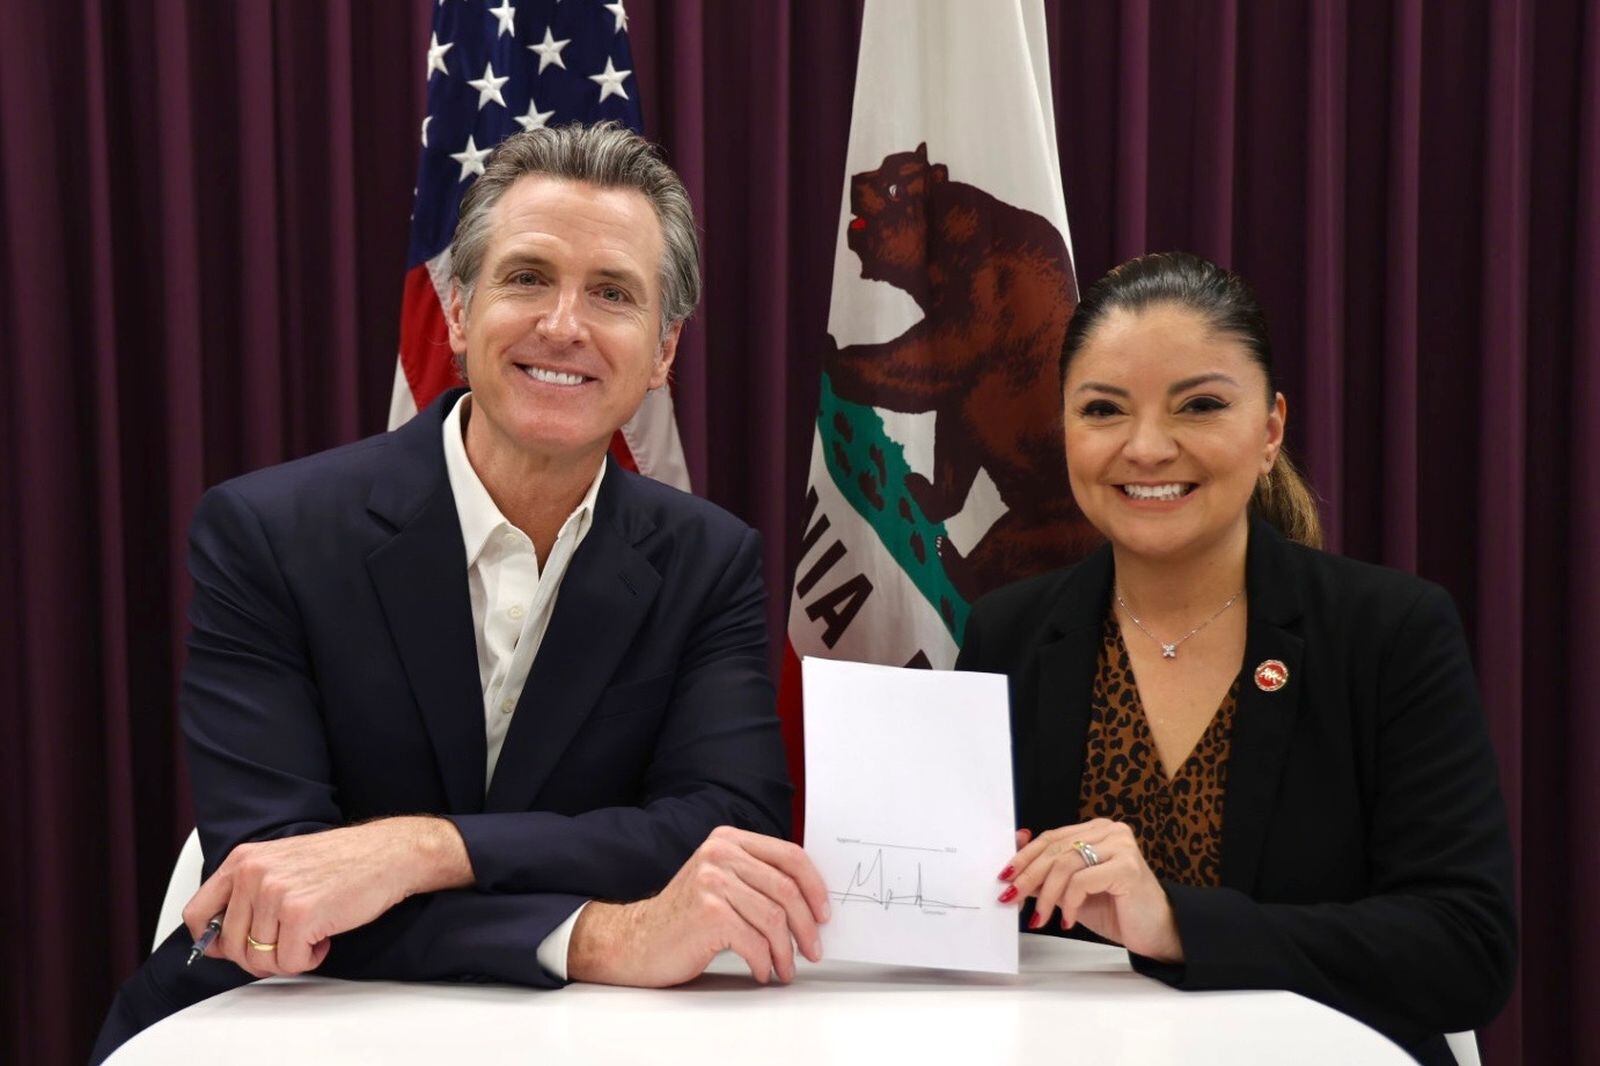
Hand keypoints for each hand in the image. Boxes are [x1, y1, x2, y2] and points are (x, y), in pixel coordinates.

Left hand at [182, 817, 472, 977]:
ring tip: (311, 934)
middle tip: (289, 941)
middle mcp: (253, 874)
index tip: (236, 945)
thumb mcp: (280, 864)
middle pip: (231, 947)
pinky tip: (324, 937)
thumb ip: (245, 894)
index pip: (196, 914)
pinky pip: (288, 963)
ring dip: (288, 957)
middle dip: (261, 955)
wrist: (388, 854)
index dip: (214, 941)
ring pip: (259, 960)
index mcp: (243, 859)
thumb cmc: (341, 862)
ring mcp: (275, 893)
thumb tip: (218, 943)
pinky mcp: (300, 914)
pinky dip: (309, 959)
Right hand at [568, 826, 830, 986]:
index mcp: (729, 840)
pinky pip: (754, 941)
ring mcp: (712, 881)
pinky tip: (763, 972)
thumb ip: (757, 878)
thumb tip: (811, 901)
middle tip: (813, 950)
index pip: (789, 855)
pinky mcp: (708, 912)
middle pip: (786, 889)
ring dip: (786, 951)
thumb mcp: (722, 882)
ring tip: (786, 968)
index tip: (825, 914)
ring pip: (774, 918)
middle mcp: (720, 853)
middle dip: (807, 926)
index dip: (815, 886)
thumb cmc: (686, 917)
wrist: (637, 941)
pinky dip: (765, 962)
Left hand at [997, 819, 1182, 962]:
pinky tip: (1068, 920)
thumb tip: (1013, 866)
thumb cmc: (1117, 910)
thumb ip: (1048, 875)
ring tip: (1041, 918)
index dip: (1024, 857)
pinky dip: (1069, 903)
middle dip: (1028, 876)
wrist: (1157, 932)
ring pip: (1065, 864)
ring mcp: (1121, 846)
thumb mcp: (1073, 891)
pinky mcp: (1127, 867)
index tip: (1004, 876)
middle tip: (1011, 897)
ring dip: (1047, 896)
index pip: (1051, 838)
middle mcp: (1110, 831)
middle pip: (1055, 849)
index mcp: (1097, 830)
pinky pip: (1082, 881)